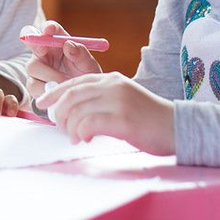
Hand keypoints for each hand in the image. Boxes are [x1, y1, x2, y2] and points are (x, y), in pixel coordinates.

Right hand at [23, 21, 102, 101]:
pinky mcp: (34, 84)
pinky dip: (46, 90)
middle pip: (30, 41)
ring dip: (49, 75)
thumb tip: (69, 45)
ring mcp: (37, 68)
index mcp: (58, 41)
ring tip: (66, 82)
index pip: (50, 29)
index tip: (49, 30)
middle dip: (35, 44)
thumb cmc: (85, 76)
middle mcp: (44, 51)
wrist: (82, 99)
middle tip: (42, 50)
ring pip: (33, 67)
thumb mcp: (89, 65)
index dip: (48, 27)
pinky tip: (58, 92)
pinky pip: (33, 85)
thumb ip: (81, 54)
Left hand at [35, 71, 174, 155]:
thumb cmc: (149, 119)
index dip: (55, 93)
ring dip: (70, 127)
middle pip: (71, 95)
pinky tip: (86, 139)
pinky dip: (81, 133)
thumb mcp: (123, 100)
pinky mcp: (123, 119)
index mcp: (112, 79)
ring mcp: (118, 101)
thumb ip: (101, 100)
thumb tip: (71, 111)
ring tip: (75, 138)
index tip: (42, 104)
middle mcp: (113, 85)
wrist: (178, 127)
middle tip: (60, 128)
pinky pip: (89, 124)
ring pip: (77, 111)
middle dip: (60, 113)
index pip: (75, 82)